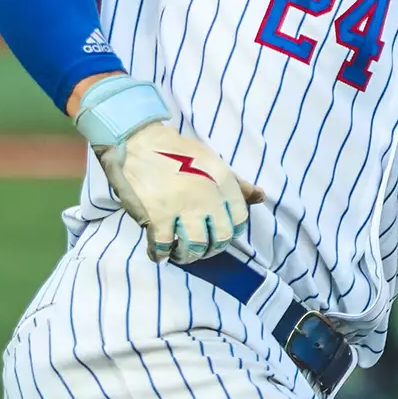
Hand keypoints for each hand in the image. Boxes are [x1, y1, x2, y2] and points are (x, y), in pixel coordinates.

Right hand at [94, 122, 263, 263]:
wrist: (136, 142)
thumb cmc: (175, 152)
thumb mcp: (211, 161)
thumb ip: (236, 183)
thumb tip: (261, 197)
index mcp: (222, 181)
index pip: (239, 219)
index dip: (230, 231)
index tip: (217, 232)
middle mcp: (207, 197)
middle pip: (220, 239)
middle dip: (211, 249)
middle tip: (199, 248)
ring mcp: (182, 208)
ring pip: (196, 248)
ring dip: (187, 256)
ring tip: (179, 253)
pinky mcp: (157, 217)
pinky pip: (164, 247)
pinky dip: (160, 255)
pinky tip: (158, 253)